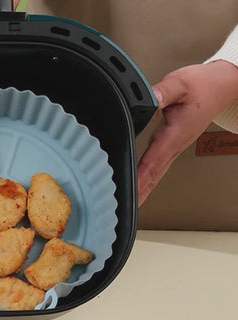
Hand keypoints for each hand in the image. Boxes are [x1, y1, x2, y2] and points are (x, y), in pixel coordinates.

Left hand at [137, 60, 237, 204]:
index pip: (153, 161)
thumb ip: (163, 92)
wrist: (221, 86)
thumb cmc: (203, 86)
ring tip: (130, 205)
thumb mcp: (180, 85)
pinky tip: (140, 186)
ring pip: (156, 175)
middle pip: (154, 176)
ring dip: (143, 190)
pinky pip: (157, 167)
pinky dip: (147, 179)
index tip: (130, 192)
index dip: (141, 177)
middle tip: (124, 208)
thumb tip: (149, 99)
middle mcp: (174, 146)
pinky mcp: (171, 145)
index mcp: (174, 135)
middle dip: (140, 193)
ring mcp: (173, 148)